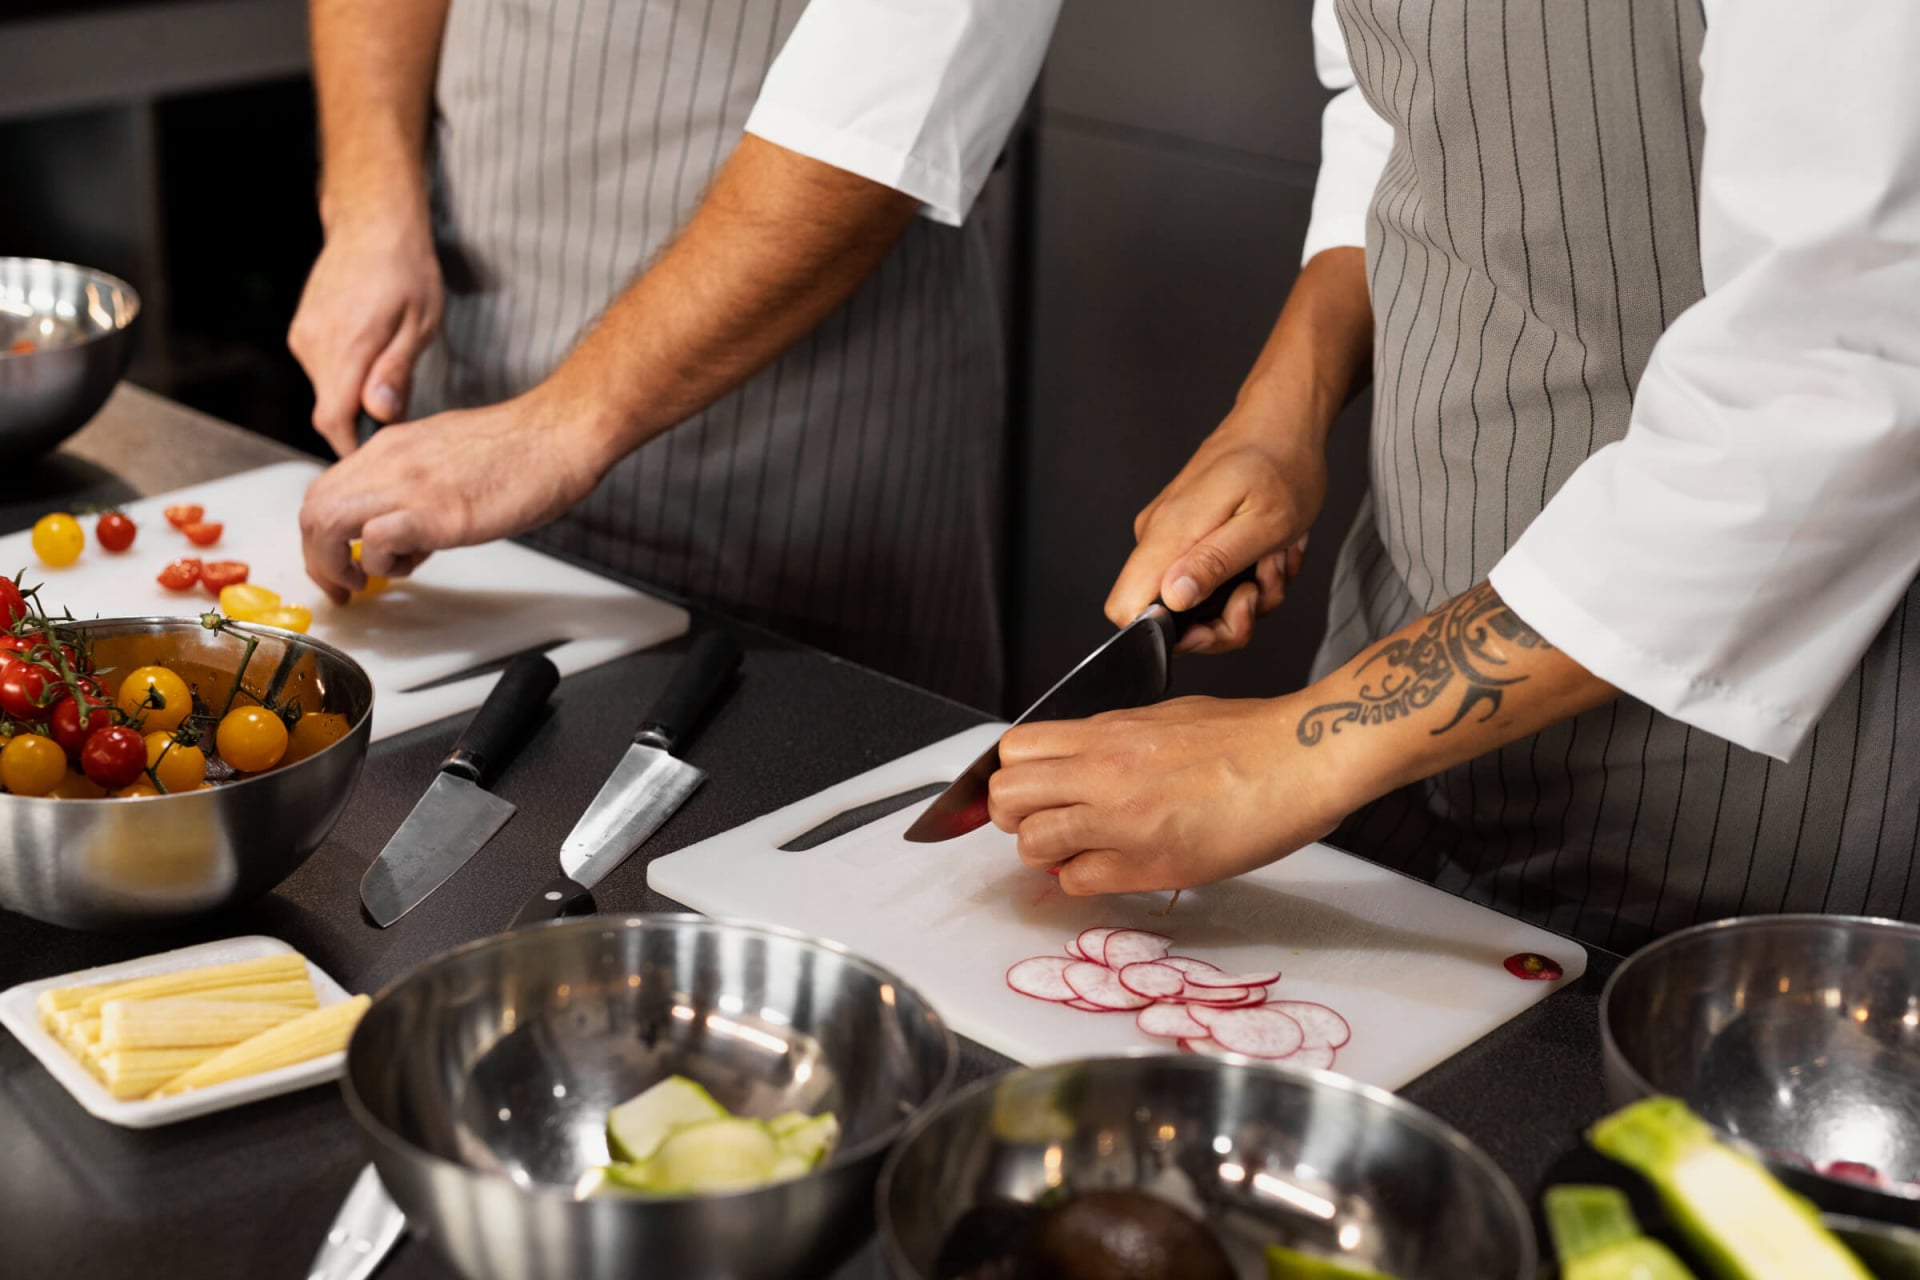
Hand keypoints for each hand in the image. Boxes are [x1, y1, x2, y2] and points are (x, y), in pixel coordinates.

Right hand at [288, 213, 442, 455]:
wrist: (372, 225)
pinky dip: (343, 376)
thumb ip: (396, 371)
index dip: (353, 447)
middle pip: (328, 411)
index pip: (334, 419)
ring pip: (325, 391)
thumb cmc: (407, 272)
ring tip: (388, 376)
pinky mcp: (300, 331)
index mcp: (348, 345)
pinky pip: (320, 370)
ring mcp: (304, 337)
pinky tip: (369, 356)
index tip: (376, 459)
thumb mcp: (419, 325)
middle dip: (359, 425)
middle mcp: (316, 344)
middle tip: (396, 418)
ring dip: (353, 397)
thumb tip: (379, 413)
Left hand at [297, 386, 616, 602]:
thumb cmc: (522, 448)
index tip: (340, 563)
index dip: (321, 535)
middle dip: (317, 558)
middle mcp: (389, 461)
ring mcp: (409, 485)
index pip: (326, 489)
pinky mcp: (436, 512)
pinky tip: (410, 566)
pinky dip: (380, 565)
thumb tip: (407, 527)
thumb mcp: (449, 457)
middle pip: (313, 508)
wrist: (559, 434)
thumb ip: (418, 485)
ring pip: (326, 521)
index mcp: (391, 447)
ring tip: (364, 582)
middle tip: (341, 585)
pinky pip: (375, 541)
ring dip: (334, 565)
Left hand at [987, 695, 1357, 895]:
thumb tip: (1080, 758)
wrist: (1299, 759)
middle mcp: (1102, 773)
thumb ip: (1112, 739)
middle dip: (1014, 814)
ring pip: (1030, 845)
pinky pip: (1077, 883)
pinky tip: (1114, 867)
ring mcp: (1121, 821)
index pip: (1013, 750)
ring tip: (1081, 848)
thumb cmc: (1246, 736)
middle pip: (1005, 797)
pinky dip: (1085, 880)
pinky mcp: (1147, 865)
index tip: (1034, 787)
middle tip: (1047, 820)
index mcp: (1106, 732)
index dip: (1015, 773)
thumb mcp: (1163, 716)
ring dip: (1046, 852)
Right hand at [1104, 421, 1324, 653]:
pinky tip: (1269, 549)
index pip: (1125, 608)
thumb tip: (1171, 598)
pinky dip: (1247, 575)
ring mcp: (1173, 537)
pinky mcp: (1189, 536)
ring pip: (1199, 603)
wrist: (1284, 420)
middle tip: (1260, 589)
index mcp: (1169, 534)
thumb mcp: (1264, 524)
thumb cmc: (1281, 463)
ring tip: (1274, 557)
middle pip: (1168, 618)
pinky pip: (1211, 580)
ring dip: (1247, 594)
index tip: (1217, 619)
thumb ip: (1214, 563)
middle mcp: (1159, 537)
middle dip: (1225, 619)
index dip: (1167, 635)